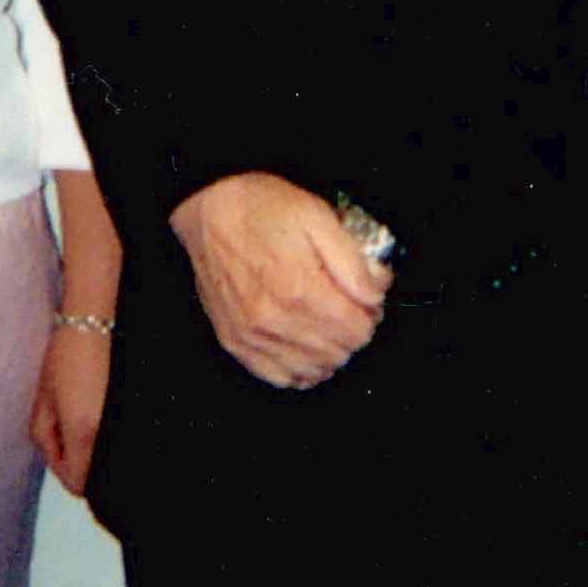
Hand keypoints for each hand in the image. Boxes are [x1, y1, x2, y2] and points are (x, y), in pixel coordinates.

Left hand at [29, 321, 110, 494]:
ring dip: (91, 452)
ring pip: (107, 458)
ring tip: (79, 422)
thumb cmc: (65, 355)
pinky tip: (94, 414)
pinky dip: (104, 437)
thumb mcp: (44, 399)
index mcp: (83, 432)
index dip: (61, 473)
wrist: (96, 322)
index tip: (54, 450)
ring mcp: (123, 423)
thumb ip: (45, 438)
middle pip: (95, 476)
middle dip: (77, 466)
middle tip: (64, 438)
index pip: (77, 482)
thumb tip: (58, 458)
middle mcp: (107, 433)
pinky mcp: (131, 412)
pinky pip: (117, 439)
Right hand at [168, 172, 389, 389]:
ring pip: (312, 370)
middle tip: (348, 310)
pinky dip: (299, 369)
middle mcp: (273, 318)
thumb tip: (377, 293)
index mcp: (299, 287)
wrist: (210, 209)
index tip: (366, 302)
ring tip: (326, 326)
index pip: (357, 331)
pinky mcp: (234, 341)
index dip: (370, 316)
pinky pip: (278, 377)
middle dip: (352, 333)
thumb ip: (353, 262)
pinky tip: (305, 348)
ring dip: (328, 353)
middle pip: (338, 353)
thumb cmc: (261, 209)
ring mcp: (251, 334)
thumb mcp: (318, 218)